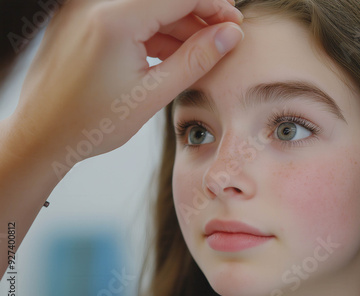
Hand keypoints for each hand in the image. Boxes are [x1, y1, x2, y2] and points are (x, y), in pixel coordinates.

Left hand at [9, 0, 243, 174]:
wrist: (42, 136)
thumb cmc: (90, 122)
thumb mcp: (152, 94)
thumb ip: (195, 60)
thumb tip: (229, 36)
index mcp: (115, 19)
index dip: (215, 5)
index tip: (236, 22)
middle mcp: (98, 7)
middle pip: (165, 1)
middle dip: (199, 17)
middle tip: (224, 40)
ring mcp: (89, 15)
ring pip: (148, 11)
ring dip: (178, 29)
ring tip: (201, 54)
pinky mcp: (86, 26)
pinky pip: (130, 22)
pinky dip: (154, 36)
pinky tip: (172, 56)